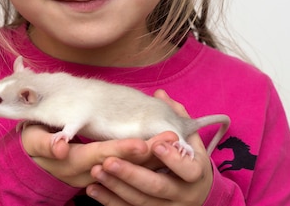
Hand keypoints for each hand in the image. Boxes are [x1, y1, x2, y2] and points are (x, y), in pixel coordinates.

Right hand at [21, 122, 158, 187]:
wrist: (31, 155)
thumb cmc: (33, 139)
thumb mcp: (33, 138)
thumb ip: (46, 143)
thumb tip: (59, 147)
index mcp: (70, 163)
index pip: (100, 156)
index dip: (122, 150)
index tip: (144, 143)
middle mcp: (86, 174)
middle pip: (121, 164)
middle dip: (147, 152)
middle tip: (171, 137)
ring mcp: (94, 177)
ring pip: (128, 170)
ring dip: (151, 157)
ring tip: (173, 141)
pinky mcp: (102, 176)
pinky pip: (127, 173)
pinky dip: (145, 163)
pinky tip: (164, 154)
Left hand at [86, 90, 213, 204]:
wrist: (195, 194)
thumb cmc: (189, 160)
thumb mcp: (190, 140)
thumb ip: (175, 117)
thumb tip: (160, 94)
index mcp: (196, 174)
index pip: (188, 169)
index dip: (172, 158)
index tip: (154, 144)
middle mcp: (184, 195)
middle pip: (158, 187)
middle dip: (132, 174)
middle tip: (109, 160)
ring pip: (140, 201)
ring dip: (116, 186)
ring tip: (97, 170)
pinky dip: (109, 200)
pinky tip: (93, 189)